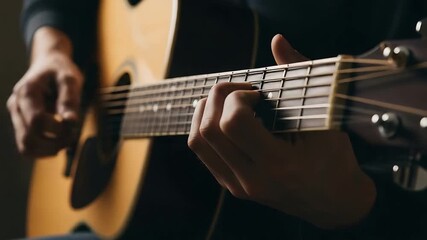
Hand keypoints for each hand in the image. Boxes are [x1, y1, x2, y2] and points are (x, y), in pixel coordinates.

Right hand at [7, 27, 82, 157]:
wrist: (49, 63)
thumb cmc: (61, 70)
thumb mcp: (71, 78)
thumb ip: (70, 99)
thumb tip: (70, 121)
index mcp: (27, 91)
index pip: (37, 121)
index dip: (58, 130)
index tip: (73, 125)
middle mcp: (16, 105)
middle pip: (29, 138)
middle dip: (54, 144)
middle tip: (72, 137)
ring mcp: (16, 115)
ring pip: (26, 147)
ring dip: (48, 151)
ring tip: (66, 141)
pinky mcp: (21, 123)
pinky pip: (27, 146)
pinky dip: (43, 150)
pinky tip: (58, 142)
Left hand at [188, 35, 375, 228]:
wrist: (333, 201)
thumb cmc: (333, 159)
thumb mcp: (324, 118)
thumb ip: (298, 77)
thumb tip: (277, 40)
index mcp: (279, 165)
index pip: (233, 124)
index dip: (237, 97)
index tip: (257, 93)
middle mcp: (253, 179)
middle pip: (208, 130)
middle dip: (218, 97)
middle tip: (241, 91)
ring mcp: (238, 186)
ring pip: (197, 141)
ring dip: (206, 111)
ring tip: (230, 101)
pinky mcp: (231, 186)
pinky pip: (203, 151)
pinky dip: (207, 126)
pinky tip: (226, 116)